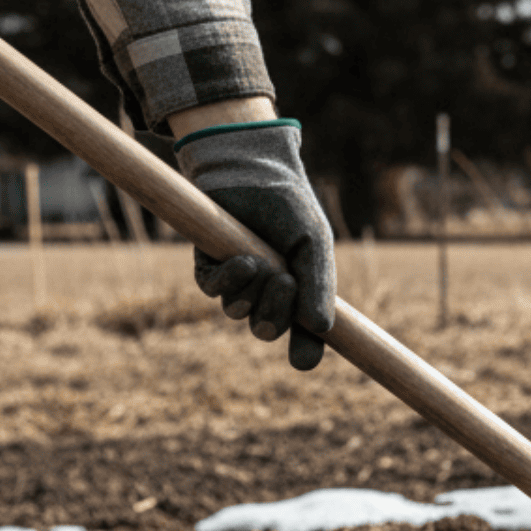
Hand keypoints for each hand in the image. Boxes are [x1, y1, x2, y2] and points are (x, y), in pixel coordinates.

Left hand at [175, 122, 335, 370]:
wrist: (251, 169)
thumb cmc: (289, 206)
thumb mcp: (314, 246)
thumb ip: (319, 287)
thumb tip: (322, 330)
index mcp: (299, 291)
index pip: (302, 333)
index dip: (304, 350)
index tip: (303, 361)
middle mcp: (266, 292)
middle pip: (267, 329)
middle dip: (276, 314)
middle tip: (286, 282)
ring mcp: (237, 282)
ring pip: (238, 313)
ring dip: (253, 295)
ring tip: (264, 265)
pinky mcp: (208, 267)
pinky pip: (214, 290)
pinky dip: (231, 279)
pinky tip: (244, 260)